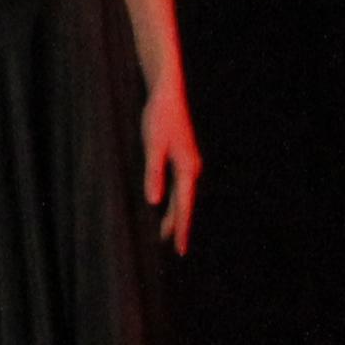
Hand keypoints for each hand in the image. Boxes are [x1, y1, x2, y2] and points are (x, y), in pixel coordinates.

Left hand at [140, 82, 199, 252]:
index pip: (183, 205)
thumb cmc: (159, 118)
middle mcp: (192, 168)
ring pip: (182, 196)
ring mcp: (188, 163)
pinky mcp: (182, 157)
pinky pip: (179, 185)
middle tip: (175, 249)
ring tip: (165, 232)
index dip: (180, 228)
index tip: (180, 248)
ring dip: (174, 214)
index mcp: (187, 168)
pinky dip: (174, 199)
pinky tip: (166, 204)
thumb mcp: (152, 146)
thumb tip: (153, 201)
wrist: (167, 95)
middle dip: (178, 226)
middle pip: (185, 204)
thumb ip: (153, 173)